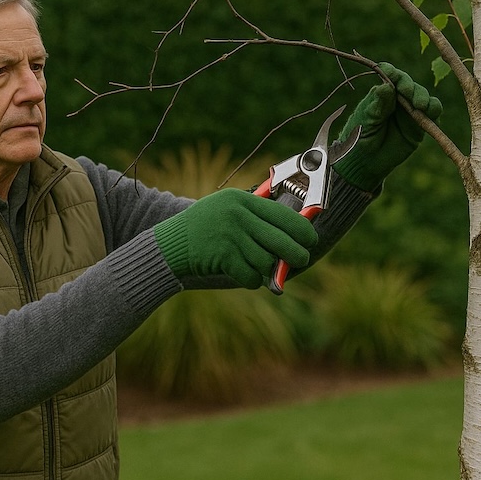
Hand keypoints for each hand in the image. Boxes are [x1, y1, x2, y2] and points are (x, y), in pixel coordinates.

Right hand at [153, 188, 318, 288]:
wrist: (169, 243)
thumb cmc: (205, 227)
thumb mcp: (228, 208)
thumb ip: (257, 214)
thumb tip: (295, 226)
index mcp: (243, 200)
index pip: (284, 215)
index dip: (303, 230)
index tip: (311, 239)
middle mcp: (238, 215)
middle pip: (283, 240)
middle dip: (296, 254)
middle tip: (300, 259)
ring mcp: (230, 236)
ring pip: (267, 261)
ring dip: (266, 269)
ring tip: (258, 265)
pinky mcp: (223, 256)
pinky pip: (251, 275)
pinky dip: (251, 279)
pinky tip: (243, 273)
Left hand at [333, 62, 442, 190]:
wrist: (364, 162)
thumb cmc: (359, 138)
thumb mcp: (366, 120)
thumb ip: (378, 105)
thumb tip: (386, 85)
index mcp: (381, 94)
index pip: (390, 77)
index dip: (392, 72)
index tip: (390, 72)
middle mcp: (397, 100)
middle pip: (409, 84)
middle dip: (409, 86)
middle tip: (407, 92)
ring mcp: (410, 112)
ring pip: (422, 97)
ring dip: (423, 97)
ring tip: (419, 105)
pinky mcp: (419, 125)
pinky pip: (432, 113)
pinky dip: (434, 109)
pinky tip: (429, 111)